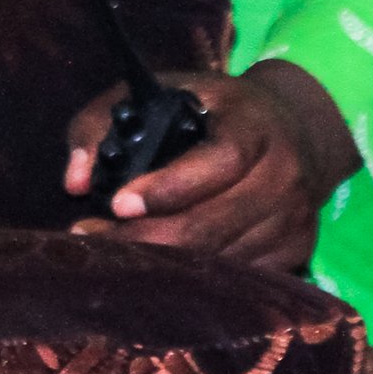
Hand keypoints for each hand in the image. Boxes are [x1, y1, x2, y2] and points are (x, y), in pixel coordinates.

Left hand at [62, 60, 359, 271]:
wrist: (294, 129)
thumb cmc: (209, 111)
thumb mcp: (158, 94)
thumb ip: (101, 123)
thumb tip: (75, 180)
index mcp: (253, 124)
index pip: (221, 161)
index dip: (170, 187)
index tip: (118, 204)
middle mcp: (283, 172)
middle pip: (214, 222)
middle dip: (145, 238)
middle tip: (92, 238)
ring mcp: (295, 216)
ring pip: (221, 259)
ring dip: (164, 264)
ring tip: (114, 254)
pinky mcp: (297, 249)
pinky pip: (239, 278)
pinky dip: (195, 279)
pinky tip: (161, 269)